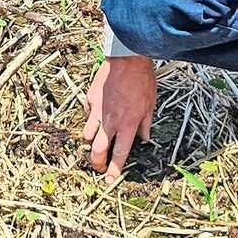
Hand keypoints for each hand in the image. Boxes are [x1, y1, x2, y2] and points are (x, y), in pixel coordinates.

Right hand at [82, 55, 155, 182]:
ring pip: (87, 135)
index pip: (120, 154)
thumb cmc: (142, 80)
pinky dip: (90, 120)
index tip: (110, 179)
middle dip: (97, 163)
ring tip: (98, 140)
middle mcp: (110, 121)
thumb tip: (144, 139)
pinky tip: (97, 116)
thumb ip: (145, 125)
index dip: (114, 169)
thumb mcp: (151, 104)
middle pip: (97, 151)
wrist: (127, 59)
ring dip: (92, 141)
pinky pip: (87, 116)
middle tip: (99, 167)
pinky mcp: (90, 99)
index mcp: (128, 124)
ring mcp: (98, 110)